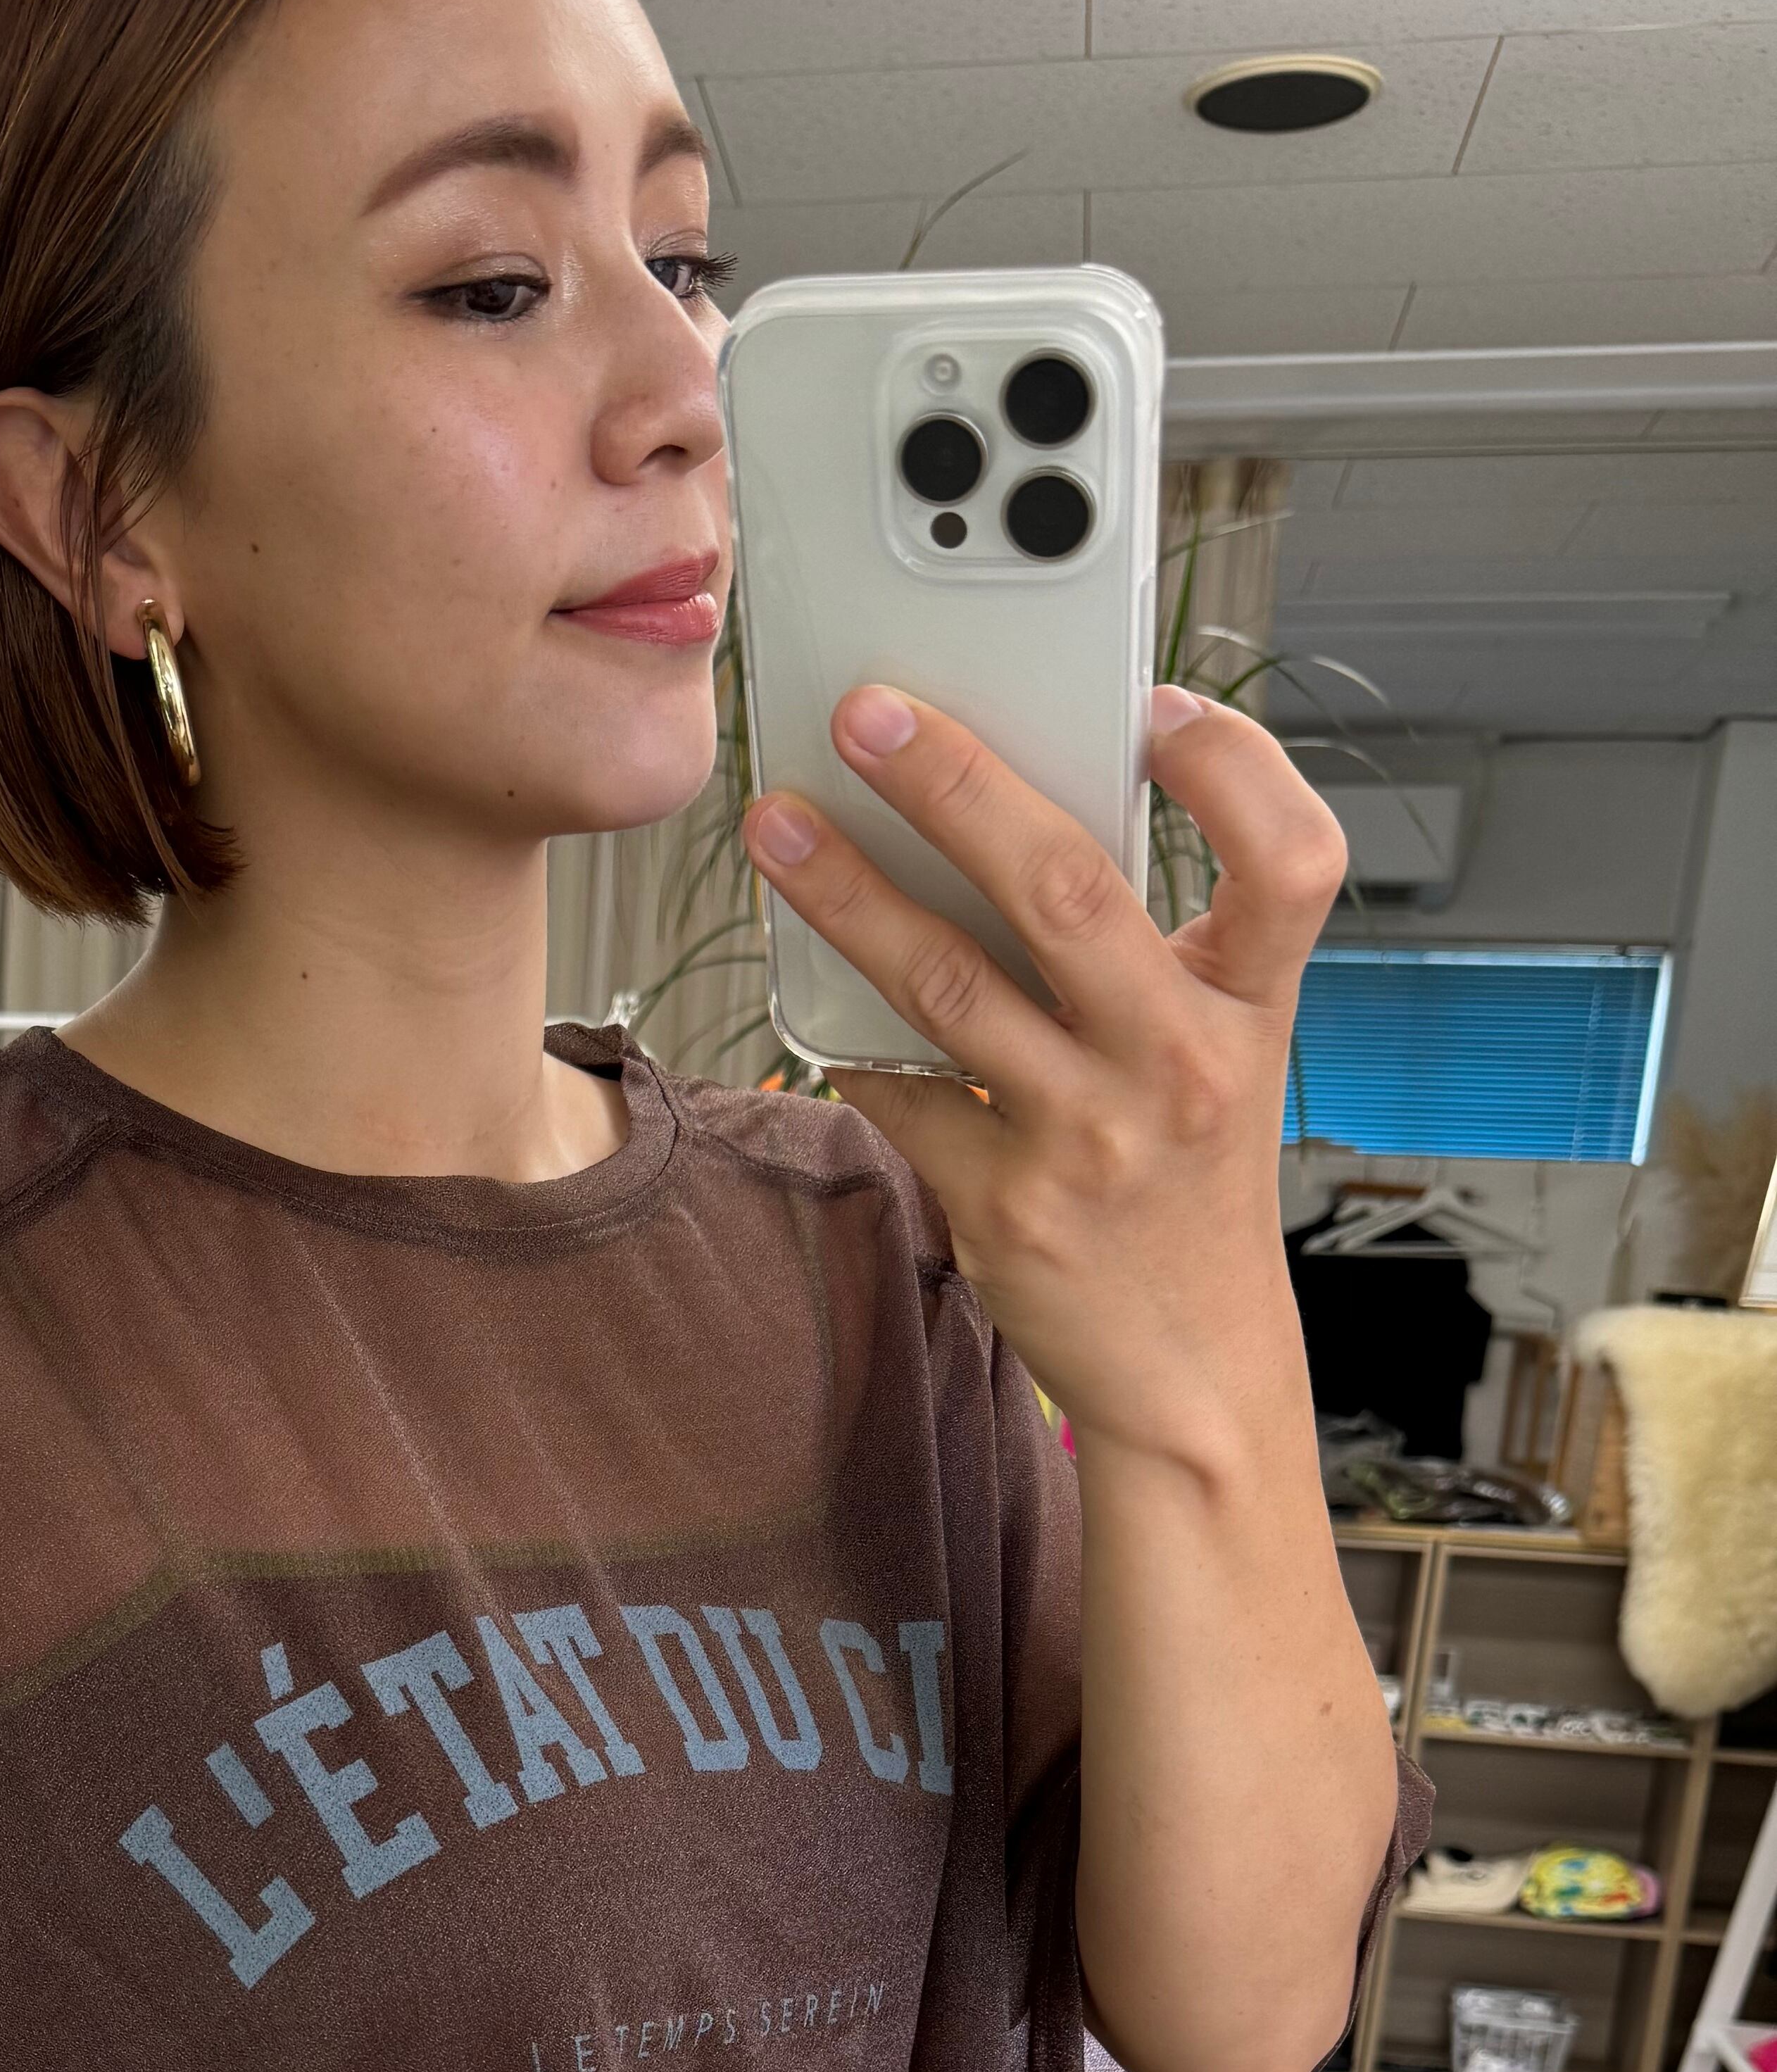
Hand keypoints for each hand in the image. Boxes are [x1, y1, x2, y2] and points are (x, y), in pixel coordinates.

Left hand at [740, 685, 1346, 1473]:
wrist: (1194, 1369)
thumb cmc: (1191, 1189)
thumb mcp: (1220, 1058)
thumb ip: (1154, 949)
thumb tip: (1020, 818)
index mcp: (1250, 1008)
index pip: (1292, 856)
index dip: (1234, 764)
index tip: (1154, 702)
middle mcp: (1179, 1063)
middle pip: (1067, 887)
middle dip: (955, 784)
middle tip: (869, 712)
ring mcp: (1090, 1137)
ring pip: (950, 984)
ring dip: (849, 897)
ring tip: (780, 827)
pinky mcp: (1007, 1206)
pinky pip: (900, 1097)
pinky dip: (849, 1048)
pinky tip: (813, 1010)